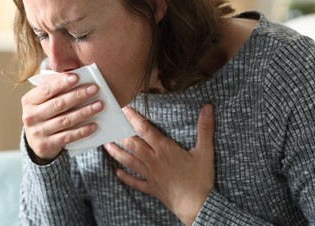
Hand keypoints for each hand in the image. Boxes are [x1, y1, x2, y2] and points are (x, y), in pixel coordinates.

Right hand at [22, 73, 101, 162]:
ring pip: (65, 120)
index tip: (77, 77)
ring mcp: (37, 132)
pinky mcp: (46, 145)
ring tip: (99, 105)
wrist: (36, 141)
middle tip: (94, 89)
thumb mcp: (43, 100)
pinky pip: (68, 137)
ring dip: (84, 112)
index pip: (46, 89)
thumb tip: (74, 76)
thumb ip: (54, 88)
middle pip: (58, 104)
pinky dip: (82, 131)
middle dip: (78, 95)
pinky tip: (94, 125)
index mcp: (29, 101)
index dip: (61, 83)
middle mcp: (30, 116)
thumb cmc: (44, 113)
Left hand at [104, 104, 214, 224]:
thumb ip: (205, 128)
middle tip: (110, 125)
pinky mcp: (151, 187)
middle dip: (120, 134)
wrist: (197, 206)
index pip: (145, 130)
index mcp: (164, 149)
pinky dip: (125, 177)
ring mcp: (150, 175)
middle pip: (132, 144)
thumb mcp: (205, 152)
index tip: (124, 109)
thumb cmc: (201, 179)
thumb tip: (208, 107)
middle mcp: (153, 160)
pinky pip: (134, 182)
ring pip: (129, 161)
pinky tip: (116, 172)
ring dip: (116, 152)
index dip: (134, 118)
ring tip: (106, 145)